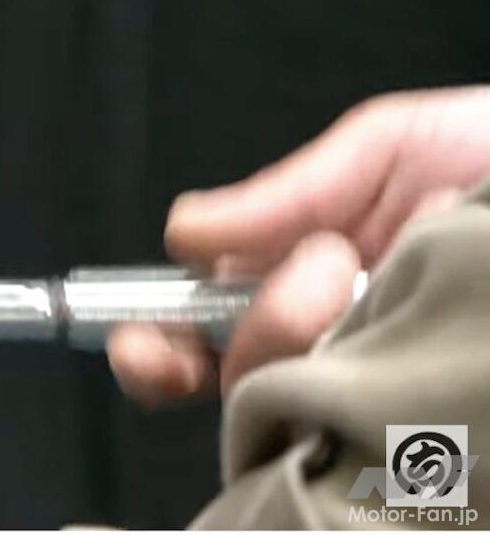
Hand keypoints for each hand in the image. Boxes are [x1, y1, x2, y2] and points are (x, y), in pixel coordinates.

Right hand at [109, 86, 489, 403]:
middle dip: (252, 329)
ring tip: (379, 276)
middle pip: (238, 385)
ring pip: (295, 408)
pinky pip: (375, 444)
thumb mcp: (395, 147)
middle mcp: (343, 346)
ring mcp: (392, 391)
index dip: (159, 349)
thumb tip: (185, 234)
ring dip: (317, 339)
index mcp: (314, 284)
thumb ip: (289, 191)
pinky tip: (411, 343)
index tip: (149, 347)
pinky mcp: (442, 432)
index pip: (204, 335)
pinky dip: (368, 397)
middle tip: (322, 271)